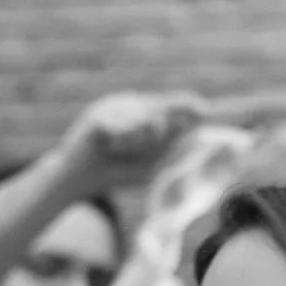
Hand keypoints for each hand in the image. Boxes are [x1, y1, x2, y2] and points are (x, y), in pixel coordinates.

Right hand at [68, 90, 205, 189]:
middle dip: (159, 138)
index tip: (204, 110)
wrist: (80, 181)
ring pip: (146, 121)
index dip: (186, 105)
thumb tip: (196, 134)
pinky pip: (125, 128)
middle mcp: (127, 103)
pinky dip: (122, 142)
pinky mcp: (98, 114)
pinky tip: (110, 147)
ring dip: (138, 143)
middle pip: (160, 113)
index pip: (168, 103)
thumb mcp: (151, 163)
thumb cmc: (117, 172)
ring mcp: (111, 106)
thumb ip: (170, 148)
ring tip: (120, 150)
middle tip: (135, 150)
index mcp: (140, 112)